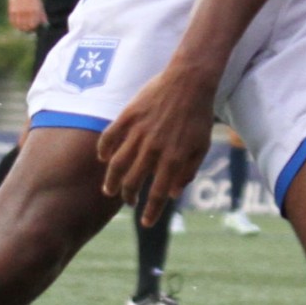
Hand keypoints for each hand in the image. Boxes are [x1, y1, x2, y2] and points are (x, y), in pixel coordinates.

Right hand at [8, 0, 45, 32]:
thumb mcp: (40, 5)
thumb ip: (42, 16)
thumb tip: (45, 25)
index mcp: (35, 11)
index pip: (34, 25)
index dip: (33, 29)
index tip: (33, 29)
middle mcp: (27, 12)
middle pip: (26, 27)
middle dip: (27, 30)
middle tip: (27, 29)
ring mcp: (19, 11)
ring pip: (19, 26)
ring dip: (20, 28)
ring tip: (22, 27)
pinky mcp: (12, 10)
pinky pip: (12, 21)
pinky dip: (14, 24)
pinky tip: (17, 24)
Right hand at [96, 64, 218, 225]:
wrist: (189, 81)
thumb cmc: (198, 115)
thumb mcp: (201, 146)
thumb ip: (188, 171)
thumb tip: (173, 193)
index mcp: (173, 159)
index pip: (158, 194)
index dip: (151, 212)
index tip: (146, 223)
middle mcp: (153, 149)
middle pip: (133, 182)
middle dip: (129, 197)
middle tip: (128, 201)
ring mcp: (138, 133)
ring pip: (117, 165)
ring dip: (112, 181)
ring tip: (110, 189)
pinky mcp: (127, 117)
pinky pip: (109, 138)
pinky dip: (104, 151)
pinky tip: (104, 159)